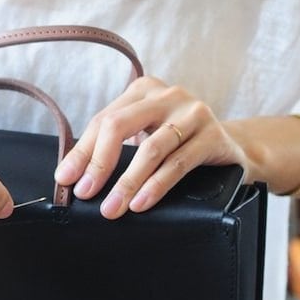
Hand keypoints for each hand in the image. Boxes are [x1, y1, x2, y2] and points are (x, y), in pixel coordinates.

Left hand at [54, 76, 248, 217]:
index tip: (66, 179)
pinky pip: (178, 163)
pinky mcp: (213, 135)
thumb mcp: (146, 136)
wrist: (234, 149)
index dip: (82, 152)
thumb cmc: (180, 144)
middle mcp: (167, 95)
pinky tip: (141, 203)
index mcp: (143, 91)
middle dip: (98, 164)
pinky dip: (156, 186)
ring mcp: (193, 112)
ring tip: (113, 207)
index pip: (103, 120)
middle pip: (120, 126)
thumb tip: (73, 176)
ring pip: (151, 149)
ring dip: (127, 182)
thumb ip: (116, 146)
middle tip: (86, 194)